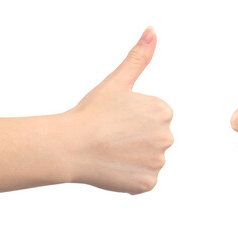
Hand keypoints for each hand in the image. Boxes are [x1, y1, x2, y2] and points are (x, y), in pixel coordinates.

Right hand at [61, 27, 173, 194]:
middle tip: (111, 137)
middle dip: (135, 140)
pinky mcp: (147, 183)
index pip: (154, 119)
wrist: (69, 146)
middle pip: (153, 140)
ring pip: (148, 160)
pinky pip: (143, 181)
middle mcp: (167, 137)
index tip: (116, 121)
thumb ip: (139, 57)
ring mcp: (158, 162)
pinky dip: (130, 178)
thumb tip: (152, 31)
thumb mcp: (117, 81)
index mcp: (163, 112)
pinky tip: (113, 168)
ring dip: (133, 159)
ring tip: (111, 152)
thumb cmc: (91, 112)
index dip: (133, 120)